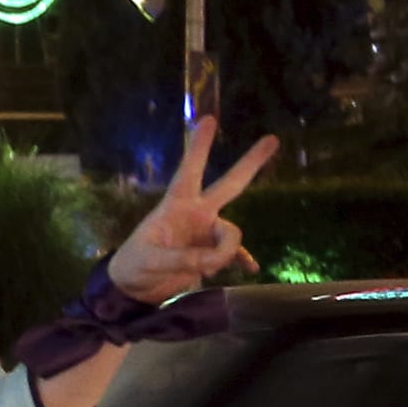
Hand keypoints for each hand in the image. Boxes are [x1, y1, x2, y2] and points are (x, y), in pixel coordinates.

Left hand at [108, 116, 278, 302]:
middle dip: (250, 162)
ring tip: (204, 269)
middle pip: (230, 184)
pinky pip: (235, 254)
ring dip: (224, 253)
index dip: (198, 147)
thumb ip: (182, 259)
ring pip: (232, 234)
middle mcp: (197, 213)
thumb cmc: (135, 265)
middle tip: (272, 139)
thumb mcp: (151, 260)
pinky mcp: (212, 253)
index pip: (189, 171)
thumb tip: (214, 261)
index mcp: (176, 206)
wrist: (135, 288)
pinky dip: (241, 260)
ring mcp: (206, 232)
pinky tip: (251, 268)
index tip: (208, 119)